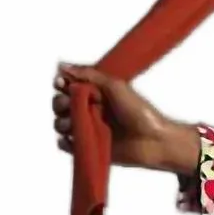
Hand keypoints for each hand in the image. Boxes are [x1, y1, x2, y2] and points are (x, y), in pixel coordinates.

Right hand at [51, 64, 200, 174]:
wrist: (154, 141)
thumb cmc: (139, 111)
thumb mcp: (115, 86)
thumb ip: (89, 75)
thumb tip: (61, 66)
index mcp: (94, 93)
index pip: (67, 86)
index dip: (60, 84)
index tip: (61, 84)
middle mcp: (89, 110)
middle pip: (59, 104)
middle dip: (59, 103)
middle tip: (70, 105)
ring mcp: (89, 130)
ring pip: (61, 124)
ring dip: (62, 122)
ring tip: (74, 124)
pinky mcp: (90, 147)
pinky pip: (67, 146)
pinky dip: (65, 143)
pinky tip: (72, 139)